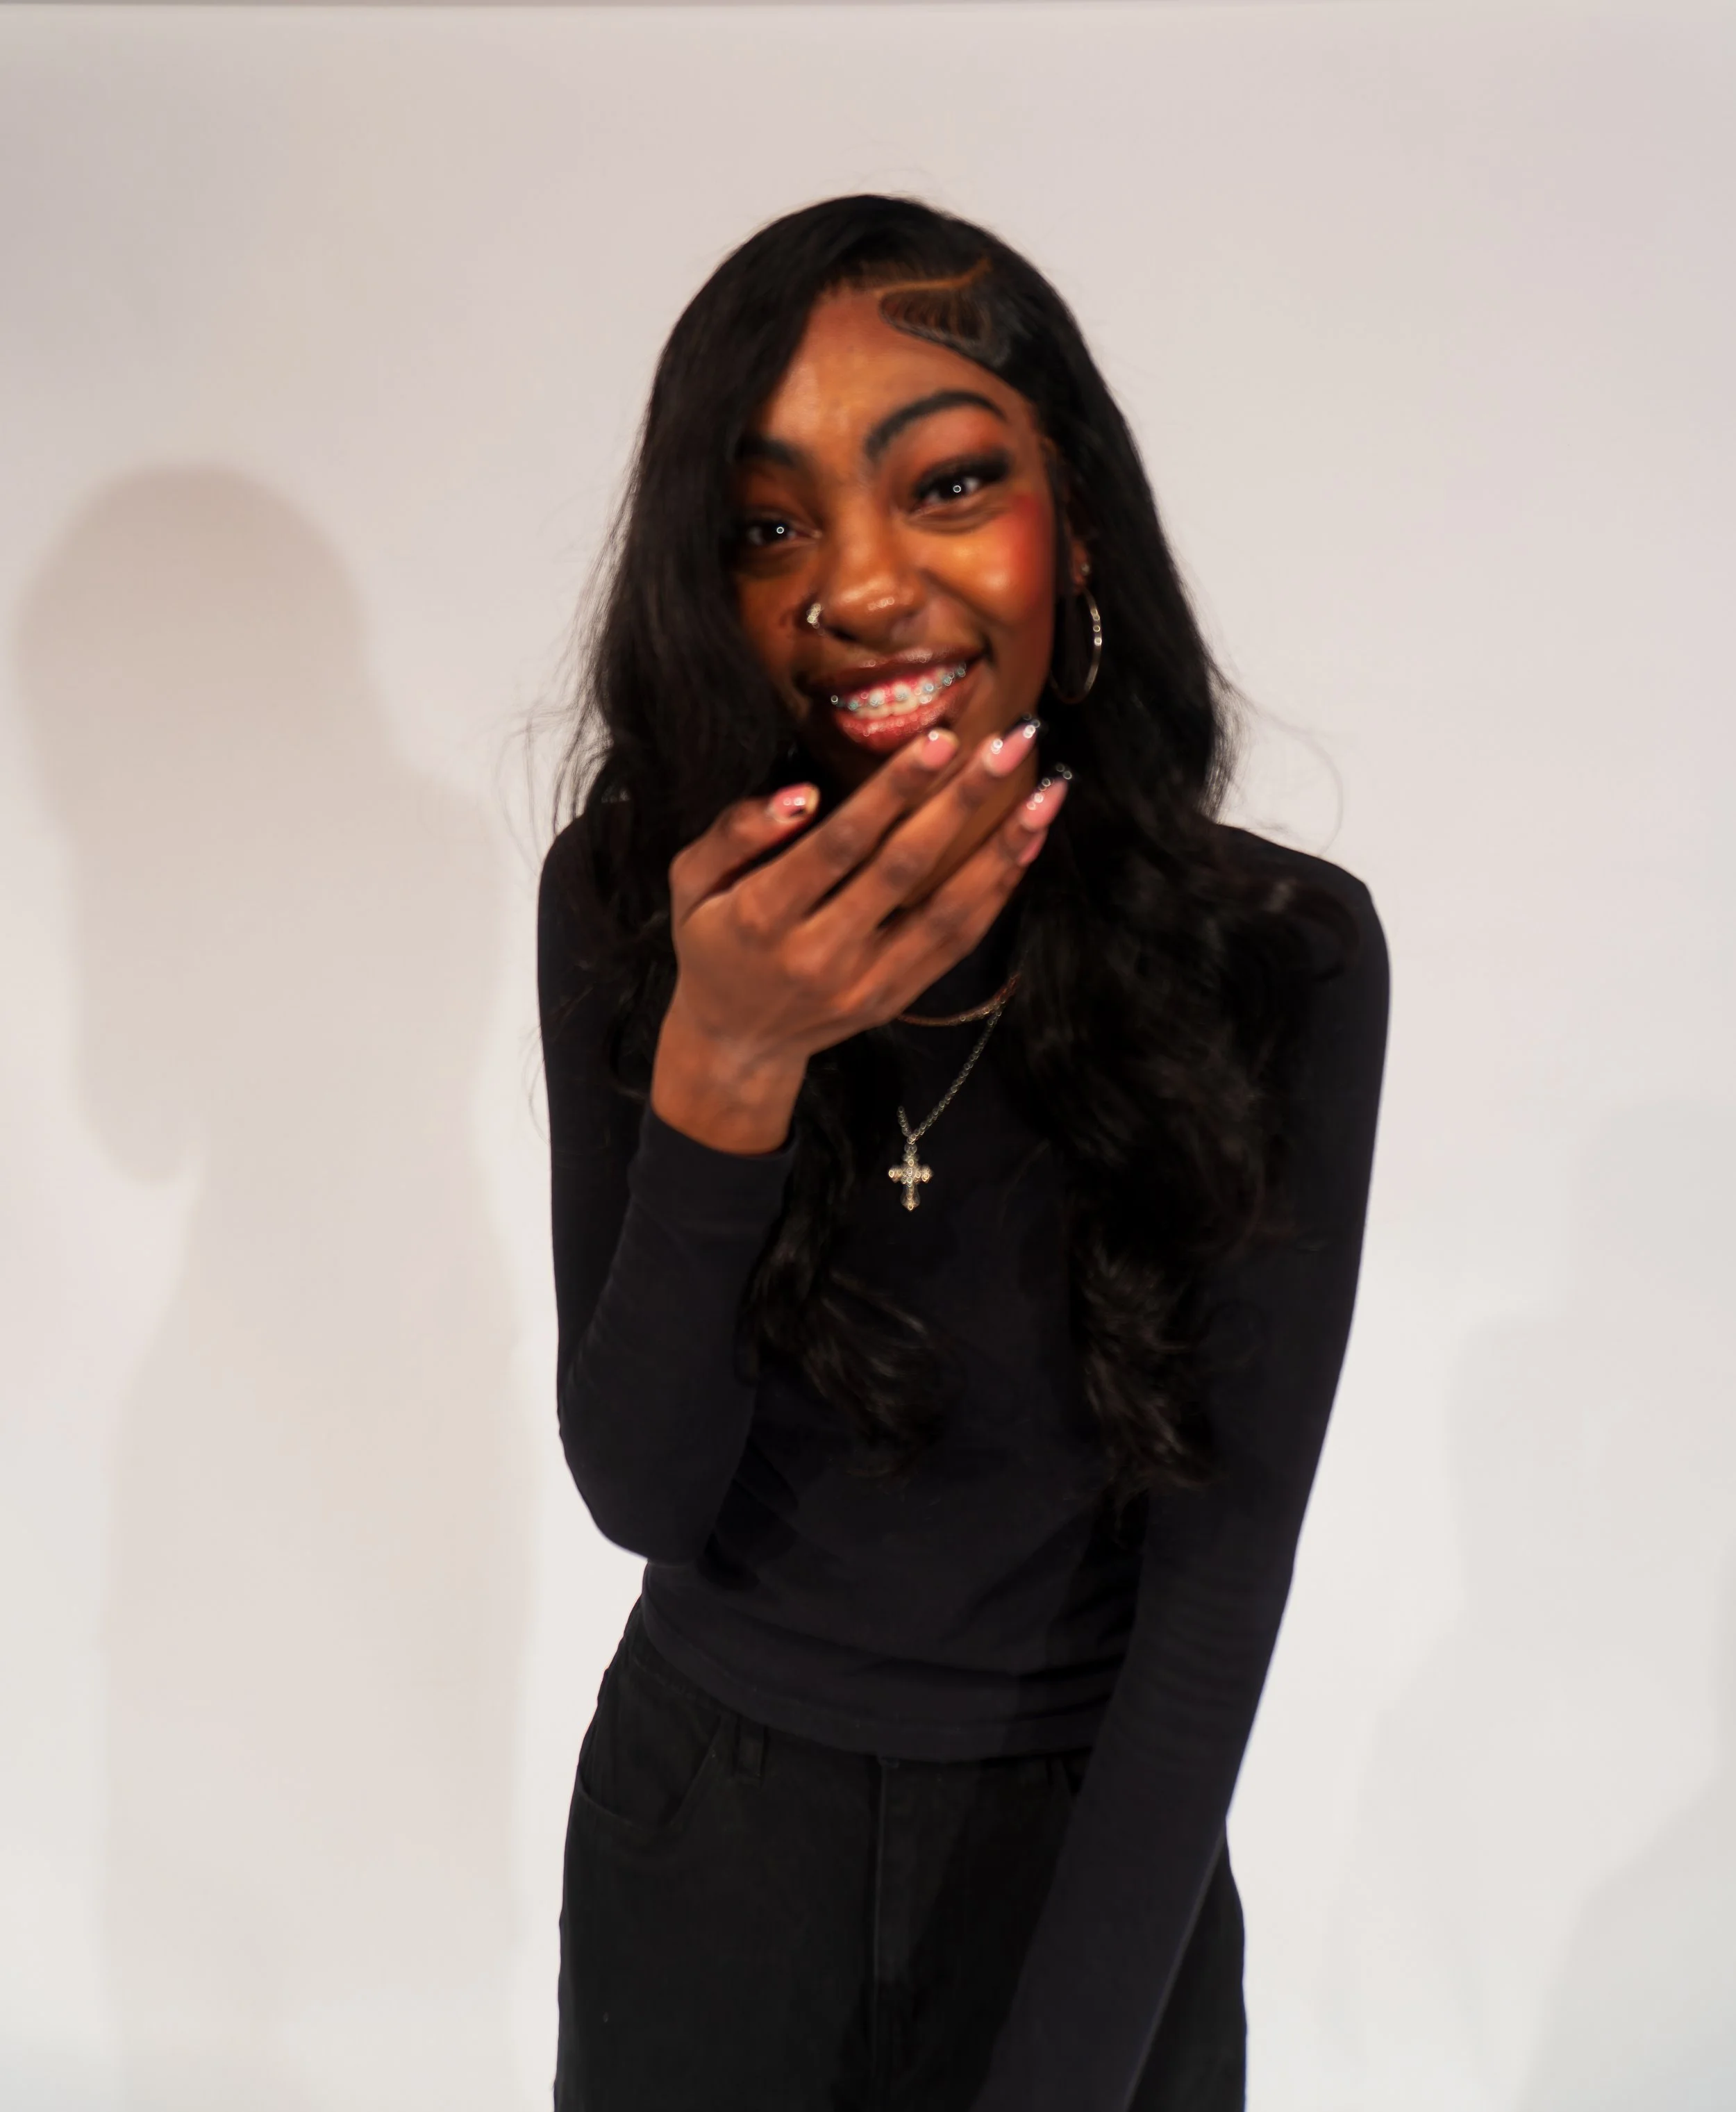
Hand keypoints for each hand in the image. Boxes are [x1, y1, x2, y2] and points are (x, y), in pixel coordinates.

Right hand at [650, 722, 1067, 1152]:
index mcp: (763, 918)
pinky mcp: (897, 998)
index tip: (941, 740)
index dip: (894, 792)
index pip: (841, 844)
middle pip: (904, 869)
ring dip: (1001, 849)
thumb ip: (735, 832)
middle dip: (961, 802)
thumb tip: (800, 796)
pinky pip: (957, 942)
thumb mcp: (692, 881)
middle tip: (1009, 743)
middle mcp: (820, 955)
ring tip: (1046, 794)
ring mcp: (866, 983)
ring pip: (947, 911)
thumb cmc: (714, 940)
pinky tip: (1028, 845)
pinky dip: (998, 892)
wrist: (737, 1041)